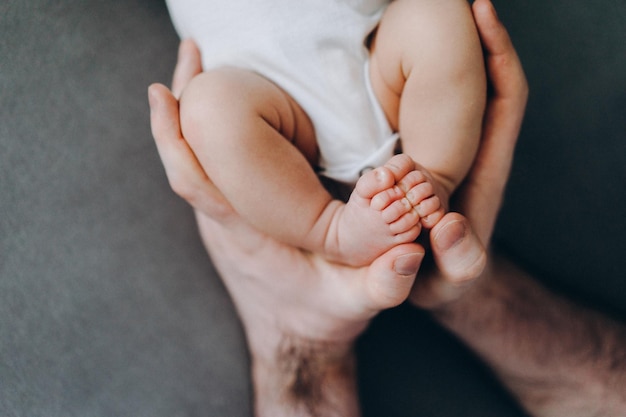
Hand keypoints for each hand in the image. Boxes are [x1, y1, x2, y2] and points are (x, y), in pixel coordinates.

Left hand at [149, 38, 424, 416]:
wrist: (299, 338)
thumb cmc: (323, 316)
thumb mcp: (358, 304)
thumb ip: (385, 284)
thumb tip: (410, 253)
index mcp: (248, 234)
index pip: (198, 184)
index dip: (174, 139)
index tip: (163, 92)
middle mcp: (229, 220)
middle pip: (187, 158)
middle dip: (180, 104)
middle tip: (190, 51)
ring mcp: (231, 216)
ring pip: (198, 156)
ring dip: (194, 109)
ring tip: (200, 61)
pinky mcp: (240, 214)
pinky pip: (214, 165)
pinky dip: (210, 130)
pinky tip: (221, 103)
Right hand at [410, 0, 527, 308]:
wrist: (428, 281)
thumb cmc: (444, 280)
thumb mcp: (454, 279)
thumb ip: (460, 260)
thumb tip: (450, 225)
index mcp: (486, 170)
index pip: (504, 102)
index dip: (499, 57)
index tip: (482, 15)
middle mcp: (469, 152)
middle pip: (484, 80)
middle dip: (475, 35)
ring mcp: (442, 150)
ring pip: (453, 90)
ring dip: (445, 49)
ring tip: (422, 13)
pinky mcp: (415, 155)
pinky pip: (414, 109)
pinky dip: (405, 79)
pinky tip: (379, 59)